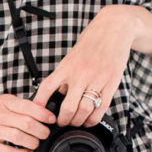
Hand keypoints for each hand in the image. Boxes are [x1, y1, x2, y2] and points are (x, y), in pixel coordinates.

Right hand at [0, 92, 57, 151]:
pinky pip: (9, 151)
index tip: (51, 120)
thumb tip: (42, 112)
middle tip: (44, 134)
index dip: (44, 114)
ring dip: (33, 142)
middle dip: (41, 131)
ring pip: (20, 137)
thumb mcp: (2, 101)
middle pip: (28, 123)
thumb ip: (19, 106)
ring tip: (35, 143)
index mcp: (5, 103)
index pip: (29, 107)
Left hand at [32, 6, 143, 127]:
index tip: (37, 112)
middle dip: (63, 120)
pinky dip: (93, 119)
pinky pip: (101, 108)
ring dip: (78, 121)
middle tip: (62, 122)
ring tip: (75, 122)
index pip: (47, 87)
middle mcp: (80, 74)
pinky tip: (89, 120)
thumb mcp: (71, 57)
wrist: (114, 29)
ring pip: (84, 110)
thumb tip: (59, 95)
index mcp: (67, 66)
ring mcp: (97, 80)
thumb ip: (65, 76)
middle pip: (68, 107)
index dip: (40, 103)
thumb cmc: (91, 43)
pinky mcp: (111, 84)